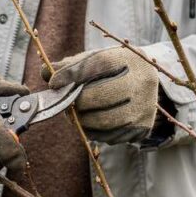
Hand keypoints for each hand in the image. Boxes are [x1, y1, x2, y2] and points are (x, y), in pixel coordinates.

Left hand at [42, 47, 158, 143]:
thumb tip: (45, 72)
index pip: (96, 64)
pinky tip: (93, 123)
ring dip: (83, 120)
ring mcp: (145, 107)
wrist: (150, 83)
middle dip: (77, 102)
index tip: (54, 82)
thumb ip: (71, 66)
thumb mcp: (96, 60)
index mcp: (129, 59)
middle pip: (99, 96)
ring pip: (104, 121)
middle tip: (67, 104)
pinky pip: (111, 136)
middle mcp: (141, 82)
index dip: (71, 74)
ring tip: (77, 114)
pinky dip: (96, 132)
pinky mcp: (143, 128)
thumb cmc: (115, 70)